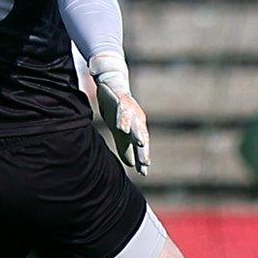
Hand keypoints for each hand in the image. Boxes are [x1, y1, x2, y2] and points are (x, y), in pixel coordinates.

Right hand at [89, 55, 150, 175]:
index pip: (140, 147)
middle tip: (145, 164)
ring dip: (137, 134)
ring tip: (140, 143)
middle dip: (143, 151)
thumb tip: (131, 165)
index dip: (141, 158)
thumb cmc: (117, 110)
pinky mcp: (122, 100)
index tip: (143, 173)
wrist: (112, 84)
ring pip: (135, 124)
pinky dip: (124, 119)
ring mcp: (130, 110)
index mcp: (136, 129)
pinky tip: (123, 128)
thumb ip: (125, 146)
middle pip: (141, 137)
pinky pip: (123, 110)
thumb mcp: (119, 131)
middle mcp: (137, 120)